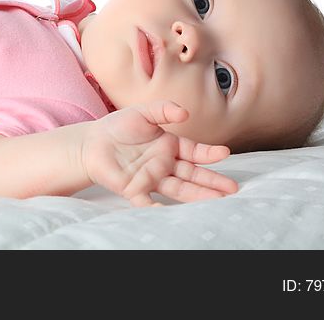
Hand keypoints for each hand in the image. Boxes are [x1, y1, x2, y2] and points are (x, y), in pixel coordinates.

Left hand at [82, 100, 238, 205]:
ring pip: (178, 189)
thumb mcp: (142, 112)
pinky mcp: (134, 189)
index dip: (208, 153)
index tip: (224, 153)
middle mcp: (164, 165)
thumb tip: (185, 112)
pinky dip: (157, 208)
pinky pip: (148, 201)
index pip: (193, 151)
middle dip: (212, 181)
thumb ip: (163, 110)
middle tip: (232, 188)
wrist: (90, 142)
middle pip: (192, 174)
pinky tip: (168, 213)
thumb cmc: (118, 127)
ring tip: (218, 200)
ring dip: (197, 195)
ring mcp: (151, 178)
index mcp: (168, 146)